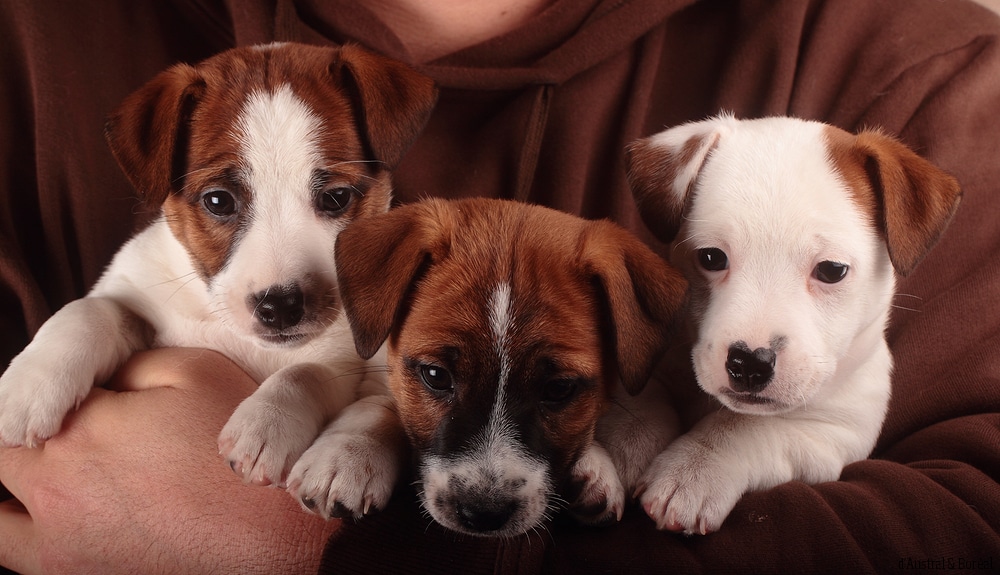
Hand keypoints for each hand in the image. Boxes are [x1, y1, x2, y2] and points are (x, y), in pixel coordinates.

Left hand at [0, 348, 339, 574]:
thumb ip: (130, 362)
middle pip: (7, 454)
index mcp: (79, 430)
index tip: (95, 393)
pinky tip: (73, 520)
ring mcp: (58, 549)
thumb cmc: (240, 452)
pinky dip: (31, 534)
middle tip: (80, 432)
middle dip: (33, 435)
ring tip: (61, 479)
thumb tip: (101, 375)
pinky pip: (21, 555)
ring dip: (20, 492)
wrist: (274, 537)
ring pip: (2, 518)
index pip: (30, 396)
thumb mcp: (198, 371)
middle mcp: (52, 491)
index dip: (59, 388)